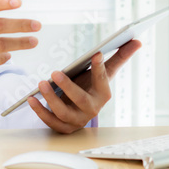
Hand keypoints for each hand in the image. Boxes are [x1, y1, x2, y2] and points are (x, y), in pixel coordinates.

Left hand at [27, 40, 141, 133]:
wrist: (80, 109)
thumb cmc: (91, 86)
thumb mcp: (103, 72)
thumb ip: (120, 57)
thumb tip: (138, 41)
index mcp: (103, 94)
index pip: (102, 80)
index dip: (100, 67)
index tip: (96, 54)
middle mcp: (92, 110)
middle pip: (81, 100)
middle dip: (68, 87)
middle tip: (55, 72)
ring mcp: (77, 120)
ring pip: (63, 113)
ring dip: (51, 99)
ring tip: (41, 83)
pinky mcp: (63, 128)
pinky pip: (50, 122)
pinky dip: (40, 111)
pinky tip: (31, 99)